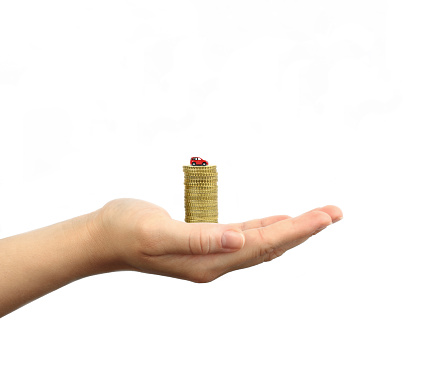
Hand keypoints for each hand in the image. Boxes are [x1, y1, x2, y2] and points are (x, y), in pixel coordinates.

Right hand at [89, 198, 342, 282]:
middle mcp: (216, 262)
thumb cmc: (126, 230)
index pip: (264, 244)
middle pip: (271, 245)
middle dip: (304, 229)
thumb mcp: (157, 231)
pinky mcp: (205, 244)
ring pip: (262, 241)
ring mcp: (212, 255)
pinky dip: (266, 228)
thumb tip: (237, 241)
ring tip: (317, 217)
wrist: (104, 237)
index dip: (296, 229)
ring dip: (290, 229)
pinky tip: (278, 221)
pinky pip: (245, 237)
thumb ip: (198, 238)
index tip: (326, 216)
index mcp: (209, 261)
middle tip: (335, 212)